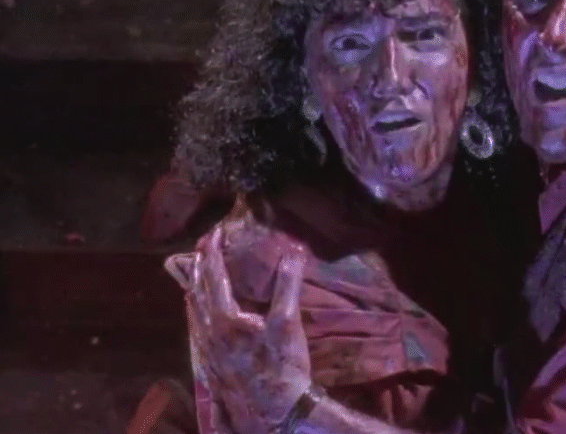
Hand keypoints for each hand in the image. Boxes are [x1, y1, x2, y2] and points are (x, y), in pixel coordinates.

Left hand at [188, 224, 311, 431]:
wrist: (274, 413)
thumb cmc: (282, 367)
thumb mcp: (288, 323)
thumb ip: (287, 286)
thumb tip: (292, 252)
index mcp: (224, 318)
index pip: (214, 276)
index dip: (213, 251)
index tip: (214, 231)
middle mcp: (209, 332)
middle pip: (198, 291)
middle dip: (200, 265)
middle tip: (203, 246)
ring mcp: (207, 351)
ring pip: (194, 311)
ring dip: (196, 287)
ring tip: (197, 274)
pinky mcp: (211, 365)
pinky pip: (197, 328)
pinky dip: (198, 311)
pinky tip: (202, 315)